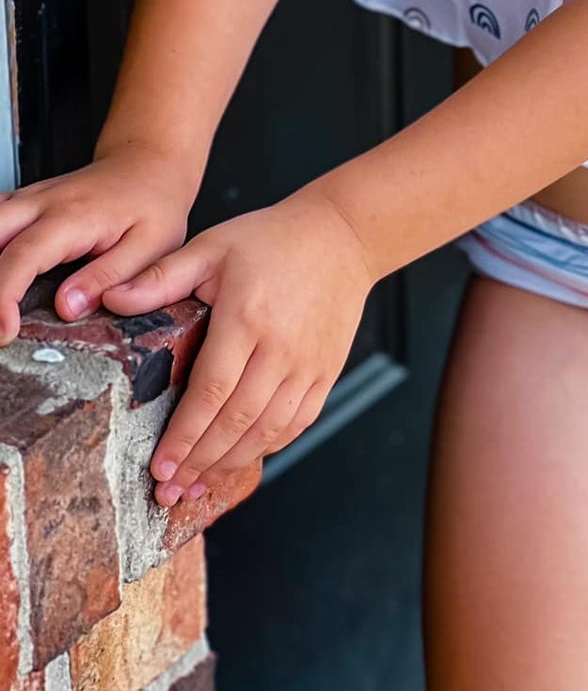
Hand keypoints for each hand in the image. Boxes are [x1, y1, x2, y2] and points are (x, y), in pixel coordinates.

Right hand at [0, 142, 198, 343]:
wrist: (150, 163)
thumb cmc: (154, 202)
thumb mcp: (151, 244)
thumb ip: (109, 276)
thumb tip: (68, 307)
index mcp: (73, 216)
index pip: (23, 258)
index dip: (5, 298)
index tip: (5, 332)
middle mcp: (42, 204)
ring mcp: (29, 201)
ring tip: (0, 304)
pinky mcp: (25, 204)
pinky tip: (2, 273)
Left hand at [99, 191, 375, 505]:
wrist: (342, 235)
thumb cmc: (274, 239)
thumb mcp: (212, 247)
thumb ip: (160, 278)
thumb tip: (109, 299)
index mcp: (246, 318)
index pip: (210, 391)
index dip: (183, 435)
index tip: (159, 465)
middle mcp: (280, 348)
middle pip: (236, 421)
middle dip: (198, 462)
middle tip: (168, 488)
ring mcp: (308, 364)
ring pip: (267, 430)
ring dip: (230, 463)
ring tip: (198, 483)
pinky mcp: (327, 371)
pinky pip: (297, 423)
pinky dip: (267, 447)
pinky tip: (242, 456)